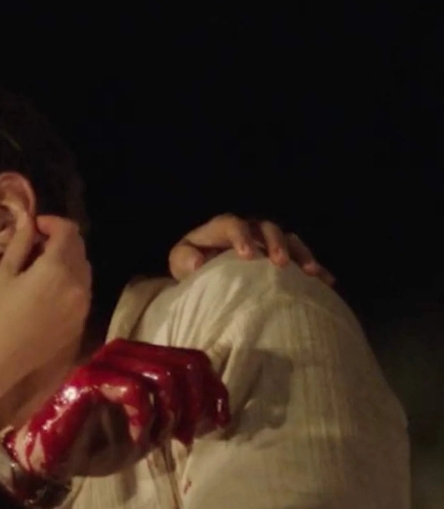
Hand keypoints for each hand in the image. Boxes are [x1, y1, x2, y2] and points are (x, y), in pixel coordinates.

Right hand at [0, 214, 91, 389]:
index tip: (33, 226)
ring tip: (43, 265)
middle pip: (80, 249)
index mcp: (58, 269)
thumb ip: (21, 244)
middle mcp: (78, 285)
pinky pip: (82, 291)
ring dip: (68, 260)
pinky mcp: (79, 322)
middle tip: (36, 243)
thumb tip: (28, 220)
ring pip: (84, 270)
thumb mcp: (3, 275)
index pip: (68, 231)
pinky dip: (71, 281)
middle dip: (61, 239)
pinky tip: (50, 288)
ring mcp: (82, 306)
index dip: (52, 222)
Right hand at [2, 339, 229, 481]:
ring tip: (162, 438)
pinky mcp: (89, 378)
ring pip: (164, 375)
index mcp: (140, 358)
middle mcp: (125, 352)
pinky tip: (137, 437)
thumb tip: (218, 411)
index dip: (214, 389)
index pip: (193, 358)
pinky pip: (135, 390)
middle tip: (187, 437)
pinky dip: (143, 419)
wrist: (54, 456)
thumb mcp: (152, 431)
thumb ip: (180, 415)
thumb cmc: (98, 442)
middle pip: (185, 364)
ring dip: (171, 413)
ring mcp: (105, 362)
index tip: (219, 421)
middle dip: (196, 404)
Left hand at [168, 213, 334, 284]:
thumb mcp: (180, 260)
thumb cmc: (192, 262)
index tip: (247, 255)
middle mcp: (250, 229)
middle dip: (276, 243)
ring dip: (301, 254)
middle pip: (267, 228)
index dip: (241, 237)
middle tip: (281, 262)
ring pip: (289, 240)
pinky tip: (327, 283)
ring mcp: (269, 241)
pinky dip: (315, 269)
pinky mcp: (283, 256)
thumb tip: (197, 263)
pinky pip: (302, 259)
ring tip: (312, 273)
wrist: (204, 269)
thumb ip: (185, 259)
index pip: (233, 225)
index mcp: (224, 227)